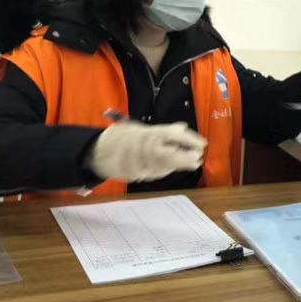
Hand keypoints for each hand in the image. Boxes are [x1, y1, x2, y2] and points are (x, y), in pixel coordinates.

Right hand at [88, 119, 206, 182]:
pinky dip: (163, 170)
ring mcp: (137, 162)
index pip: (172, 134)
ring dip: (177, 165)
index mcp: (147, 133)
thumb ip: (164, 131)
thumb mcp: (143, 129)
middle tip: (197, 158)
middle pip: (167, 154)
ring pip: (161, 166)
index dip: (189, 139)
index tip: (202, 144)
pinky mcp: (132, 173)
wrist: (98, 151)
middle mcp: (142, 147)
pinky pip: (152, 173)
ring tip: (190, 162)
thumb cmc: (124, 137)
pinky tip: (169, 167)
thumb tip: (182, 128)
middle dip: (184, 158)